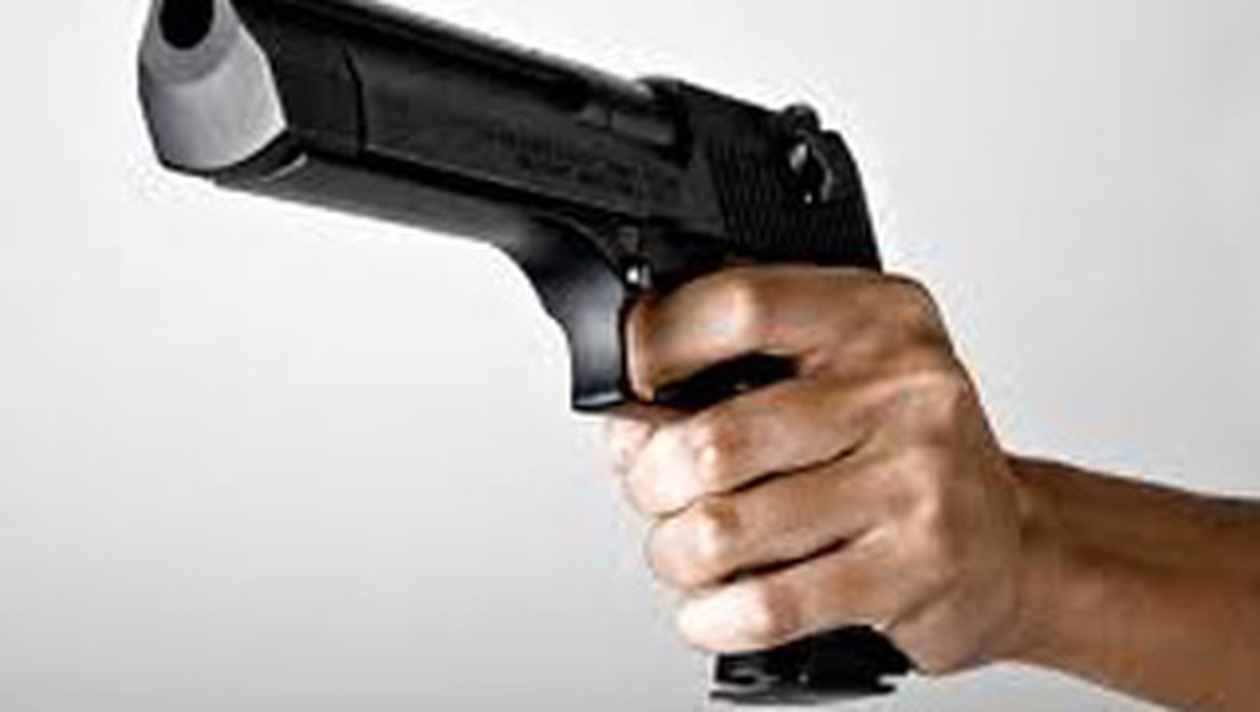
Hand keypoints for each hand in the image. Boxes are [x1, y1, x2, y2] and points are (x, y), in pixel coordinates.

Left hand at [605, 266, 1032, 674]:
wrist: (1014, 546)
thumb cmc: (906, 457)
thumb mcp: (840, 377)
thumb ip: (736, 376)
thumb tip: (625, 420)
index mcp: (876, 316)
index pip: (739, 305)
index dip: (655, 344)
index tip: (625, 379)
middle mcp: (904, 388)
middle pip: (714, 438)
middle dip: (651, 481)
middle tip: (656, 491)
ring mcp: (915, 480)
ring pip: (725, 528)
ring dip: (676, 553)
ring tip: (687, 551)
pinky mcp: (915, 568)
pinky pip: (770, 604)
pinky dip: (715, 614)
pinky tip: (712, 606)